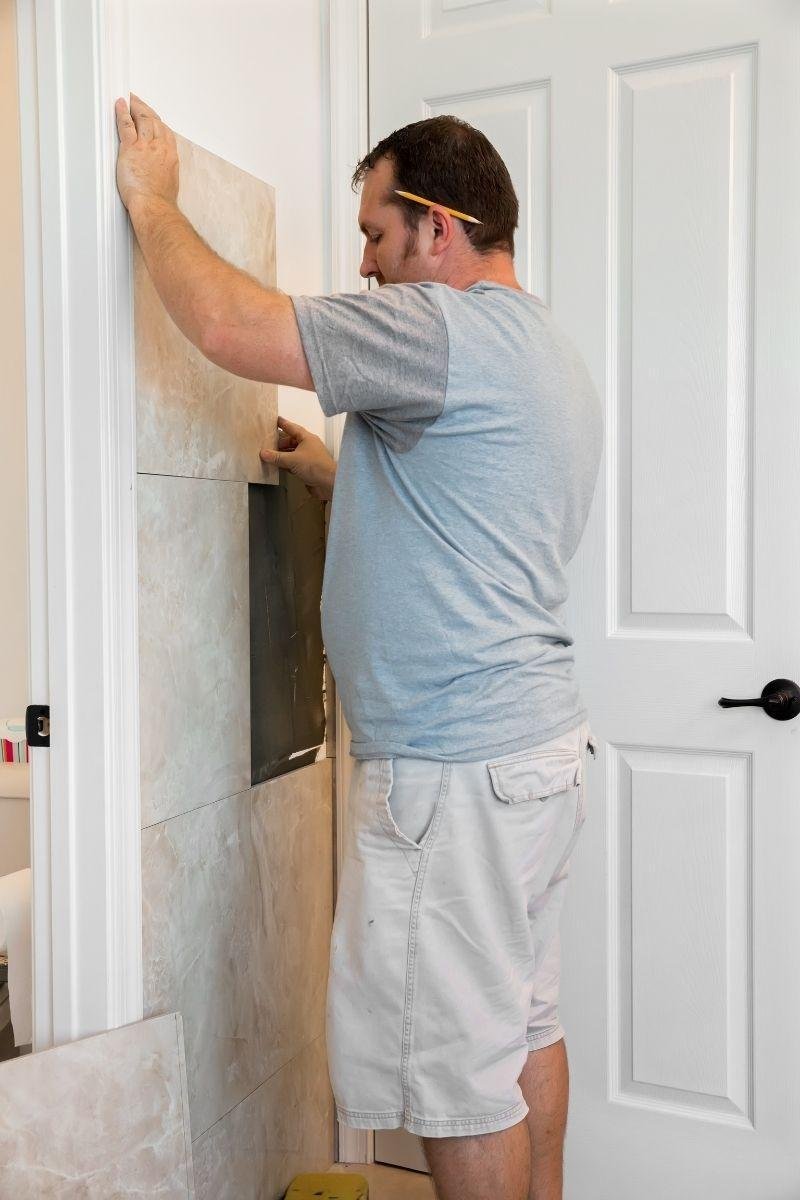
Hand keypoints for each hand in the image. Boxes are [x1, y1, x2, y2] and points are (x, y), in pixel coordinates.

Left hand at [114, 93, 178, 210]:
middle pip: (154, 121)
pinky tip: (119, 105)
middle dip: (145, 109)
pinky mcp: (131, 149)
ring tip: (128, 100)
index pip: (164, 131)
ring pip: (142, 119)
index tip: (151, 116)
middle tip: (137, 102)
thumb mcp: (169, 181)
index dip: (156, 120)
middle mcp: (160, 147)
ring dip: (135, 107)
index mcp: (171, 156)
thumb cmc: (160, 200)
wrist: (155, 206)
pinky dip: (122, 113)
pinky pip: (126, 125)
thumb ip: (163, 169)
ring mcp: (146, 147)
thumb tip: (158, 168)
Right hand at [260, 415, 336, 502]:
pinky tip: (276, 466)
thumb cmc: (314, 466)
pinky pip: (292, 464)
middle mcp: (307, 446)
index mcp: (307, 438)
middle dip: (279, 442)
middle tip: (265, 442)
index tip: (274, 419)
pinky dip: (284, 464)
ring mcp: (307, 458)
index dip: (283, 423)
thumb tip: (263, 453)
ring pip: (291, 453)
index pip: (292, 428)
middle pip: (290, 441)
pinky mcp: (306, 469)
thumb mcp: (292, 459)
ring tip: (267, 454)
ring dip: (281, 454)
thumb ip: (277, 457)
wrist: (329, 483)